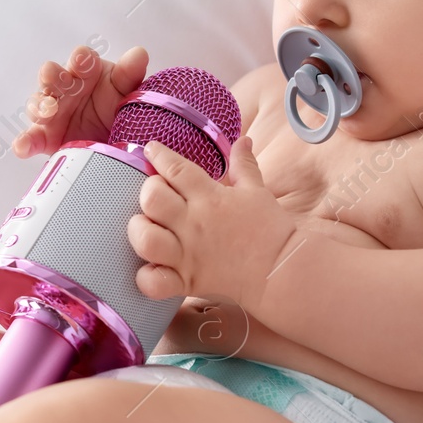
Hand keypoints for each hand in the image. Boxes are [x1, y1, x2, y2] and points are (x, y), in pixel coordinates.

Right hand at [11, 45, 149, 158]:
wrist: (115, 143)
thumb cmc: (116, 108)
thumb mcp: (128, 91)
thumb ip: (130, 74)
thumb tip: (138, 54)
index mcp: (86, 73)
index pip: (81, 59)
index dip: (80, 59)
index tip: (81, 61)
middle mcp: (65, 89)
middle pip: (52, 76)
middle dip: (51, 76)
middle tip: (52, 78)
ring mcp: (52, 113)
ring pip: (38, 104)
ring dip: (39, 106)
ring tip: (47, 112)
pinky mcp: (45, 137)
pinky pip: (32, 138)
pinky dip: (25, 142)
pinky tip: (23, 147)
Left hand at [127, 135, 296, 307]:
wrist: (283, 268)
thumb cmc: (270, 228)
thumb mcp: (257, 190)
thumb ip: (244, 164)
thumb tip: (244, 140)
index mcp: (210, 197)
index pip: (175, 168)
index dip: (158, 154)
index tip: (151, 149)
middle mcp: (194, 224)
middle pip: (152, 198)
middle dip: (147, 190)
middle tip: (156, 194)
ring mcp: (188, 254)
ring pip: (145, 239)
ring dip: (139, 230)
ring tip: (147, 227)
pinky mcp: (187, 281)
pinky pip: (154, 282)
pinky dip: (146, 277)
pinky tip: (152, 267)